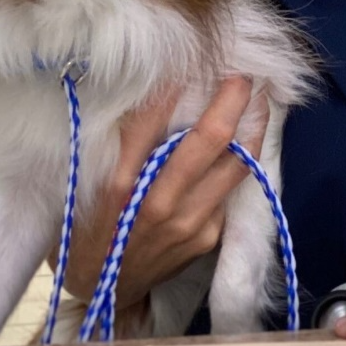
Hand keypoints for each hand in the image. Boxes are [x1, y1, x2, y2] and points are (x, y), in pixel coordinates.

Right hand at [56, 76, 268, 317]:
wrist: (104, 288)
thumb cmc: (88, 223)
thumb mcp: (87, 180)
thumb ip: (119, 140)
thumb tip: (155, 88)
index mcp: (119, 185)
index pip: (153, 119)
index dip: (175, 84)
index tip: (191, 58)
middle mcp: (159, 204)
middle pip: (210, 137)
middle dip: (231, 96)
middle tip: (241, 69)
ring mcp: (190, 223)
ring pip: (236, 161)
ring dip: (252, 123)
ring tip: (258, 93)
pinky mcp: (209, 236)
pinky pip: (232, 187)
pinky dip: (243, 155)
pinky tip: (246, 133)